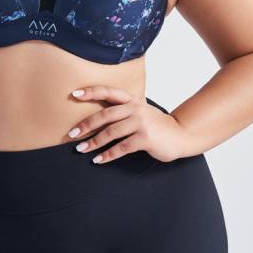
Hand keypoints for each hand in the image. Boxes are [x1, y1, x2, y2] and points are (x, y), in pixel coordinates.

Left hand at [64, 86, 190, 163]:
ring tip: (81, 149)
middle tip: (71, 133)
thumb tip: (98, 117)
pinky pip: (121, 148)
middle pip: (105, 114)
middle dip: (86, 124)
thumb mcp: (141, 111)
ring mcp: (141, 123)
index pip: (109, 92)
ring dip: (93, 142)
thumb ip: (124, 111)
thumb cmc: (157, 125)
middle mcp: (135, 109)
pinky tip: (98, 160)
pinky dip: (108, 155)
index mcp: (132, 101)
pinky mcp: (145, 138)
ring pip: (111, 132)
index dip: (91, 91)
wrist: (181, 135)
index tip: (74, 94)